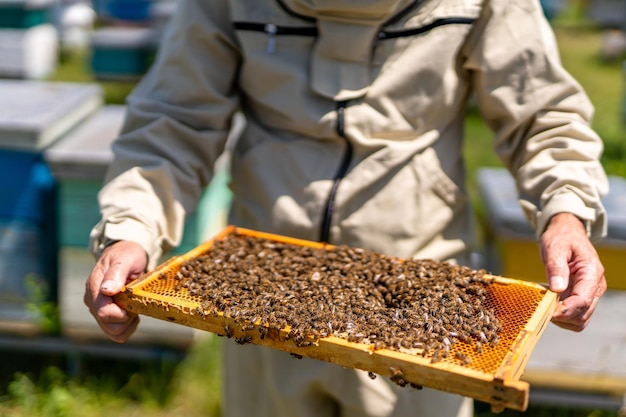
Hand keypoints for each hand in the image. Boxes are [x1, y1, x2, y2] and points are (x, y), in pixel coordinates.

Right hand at [84, 240, 147, 342]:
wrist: (125, 254)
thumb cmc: (126, 254)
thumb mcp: (124, 259)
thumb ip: (115, 273)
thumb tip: (107, 291)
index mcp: (94, 288)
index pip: (103, 313)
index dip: (121, 314)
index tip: (133, 304)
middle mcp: (93, 302)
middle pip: (109, 327)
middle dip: (127, 320)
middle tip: (135, 303)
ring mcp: (99, 310)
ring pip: (114, 333)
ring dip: (128, 325)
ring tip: (135, 307)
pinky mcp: (107, 316)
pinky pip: (118, 332)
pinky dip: (129, 327)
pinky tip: (133, 312)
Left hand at [540, 212, 605, 330]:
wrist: (567, 233)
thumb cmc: (562, 238)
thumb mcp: (555, 247)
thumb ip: (556, 267)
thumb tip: (557, 289)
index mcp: (591, 273)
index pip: (582, 301)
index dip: (565, 311)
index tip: (547, 313)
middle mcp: (595, 286)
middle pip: (582, 314)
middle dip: (562, 317)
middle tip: (540, 309)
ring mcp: (590, 293)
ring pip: (580, 319)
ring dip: (562, 319)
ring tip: (544, 305)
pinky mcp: (582, 296)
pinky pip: (575, 315)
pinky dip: (562, 315)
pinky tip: (549, 304)